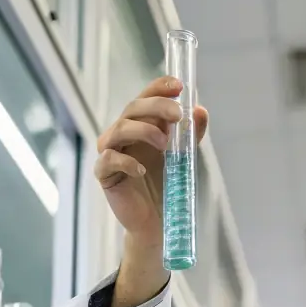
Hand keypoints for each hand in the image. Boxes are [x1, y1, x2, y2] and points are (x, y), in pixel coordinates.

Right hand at [95, 77, 209, 250]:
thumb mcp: (183, 156)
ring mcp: (111, 152)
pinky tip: (142, 169)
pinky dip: (126, 161)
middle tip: (178, 116)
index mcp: (140, 125)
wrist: (156, 221)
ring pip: (119, 129)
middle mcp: (122, 134)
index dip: (159, 87)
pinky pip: (109, 159)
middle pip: (132, 109)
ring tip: (164, 143)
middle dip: (156, 107)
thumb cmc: (165, 185)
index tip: (179, 86)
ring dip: (143, 130)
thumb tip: (200, 110)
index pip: (145, 98)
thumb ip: (190, 134)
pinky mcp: (105, 174)